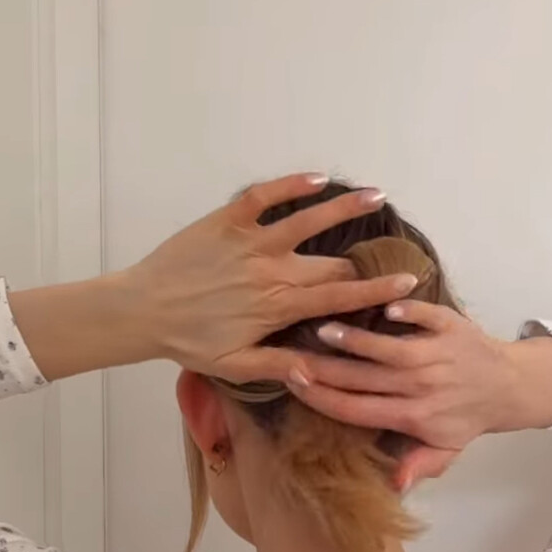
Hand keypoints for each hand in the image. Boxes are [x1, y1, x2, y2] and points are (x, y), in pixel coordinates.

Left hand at [125, 173, 424, 381]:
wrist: (143, 310)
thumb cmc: (189, 343)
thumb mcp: (235, 367)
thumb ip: (279, 367)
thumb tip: (319, 372)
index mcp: (278, 307)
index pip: (340, 296)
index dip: (376, 290)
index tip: (408, 282)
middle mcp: (272, 271)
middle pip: (331, 261)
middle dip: (364, 257)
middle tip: (390, 251)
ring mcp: (252, 241)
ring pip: (309, 219)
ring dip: (346, 207)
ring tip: (376, 196)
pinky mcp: (228, 220)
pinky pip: (266, 195)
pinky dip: (293, 184)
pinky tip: (319, 179)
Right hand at [284, 301, 551, 489]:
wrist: (511, 386)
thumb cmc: (468, 419)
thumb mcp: (445, 450)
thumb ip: (418, 465)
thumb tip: (393, 487)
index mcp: (413, 417)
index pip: (356, 410)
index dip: (322, 399)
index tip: (294, 384)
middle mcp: (420, 387)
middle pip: (361, 378)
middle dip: (322, 368)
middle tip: (290, 355)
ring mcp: (436, 355)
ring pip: (384, 347)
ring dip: (351, 338)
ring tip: (322, 330)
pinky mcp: (451, 328)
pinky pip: (423, 316)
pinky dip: (404, 310)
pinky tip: (381, 306)